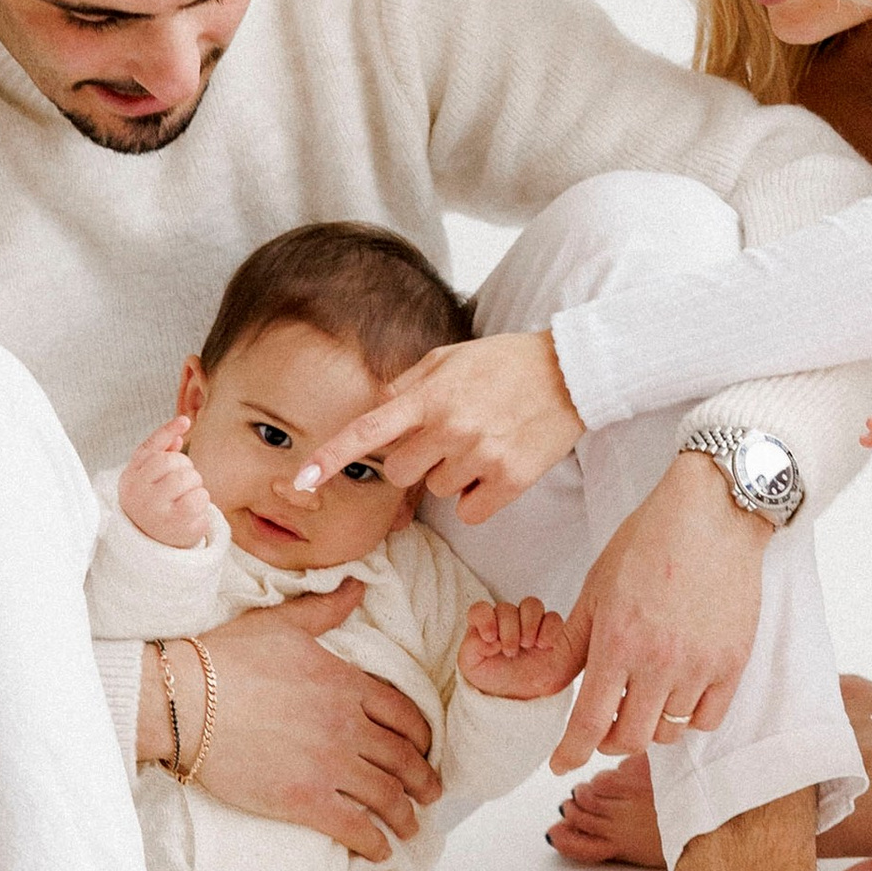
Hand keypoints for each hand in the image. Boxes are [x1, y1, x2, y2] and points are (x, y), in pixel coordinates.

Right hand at [118, 416, 219, 550]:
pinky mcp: (178, 527)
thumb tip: (179, 430)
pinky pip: (202, 499)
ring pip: (192, 479)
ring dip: (196, 486)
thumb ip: (159, 453)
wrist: (151, 544)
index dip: (169, 431)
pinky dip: (203, 503)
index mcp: (130, 479)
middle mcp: (139, 496)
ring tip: (185, 498)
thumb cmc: (152, 503)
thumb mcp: (146, 477)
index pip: (151, 449)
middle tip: (181, 484)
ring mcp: (157, 513)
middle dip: (186, 468)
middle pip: (176, 463)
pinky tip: (191, 512)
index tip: (186, 421)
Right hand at [143, 590, 443, 855]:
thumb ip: (327, 609)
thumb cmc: (227, 658)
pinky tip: (381, 850)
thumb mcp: (283, 623)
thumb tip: (359, 586)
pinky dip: (374, 842)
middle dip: (423, 779)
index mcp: (346, 683)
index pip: (404, 714)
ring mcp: (330, 764)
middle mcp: (347, 724)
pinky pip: (355, 826)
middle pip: (403, 758)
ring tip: (411, 826)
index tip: (426, 750)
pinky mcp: (305, 799)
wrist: (186, 700)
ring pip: (386, 795)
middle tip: (431, 794)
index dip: (422, 737)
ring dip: (405, 815)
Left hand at [290, 329, 583, 523]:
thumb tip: (375, 412)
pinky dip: (479, 497)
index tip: (302, 479)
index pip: (369, 431)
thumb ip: (407, 387)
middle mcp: (451, 427)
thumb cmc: (504, 363)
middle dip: (415, 461)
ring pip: (439, 491)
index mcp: (430, 396)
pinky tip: (496, 466)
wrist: (570, 373)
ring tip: (483, 441)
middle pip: (400, 474)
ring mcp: (481, 455)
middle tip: (447, 437)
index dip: (331, 457)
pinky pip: (471, 511)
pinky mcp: (511, 479)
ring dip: (453, 474)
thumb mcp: (449, 359)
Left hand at [457, 596, 585, 701]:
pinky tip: (544, 646)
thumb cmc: (495, 681)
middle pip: (507, 608)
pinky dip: (549, 629)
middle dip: (508, 629)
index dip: (485, 618)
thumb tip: (488, 637)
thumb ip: (472, 647)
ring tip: (528, 645)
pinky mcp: (549, 631)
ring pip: (531, 605)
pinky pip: (553, 617)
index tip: (490, 638)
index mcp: (485, 627)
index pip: (480, 609)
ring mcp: (529, 624)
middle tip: (510, 652)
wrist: (521, 699)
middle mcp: (506, 622)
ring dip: (529, 623)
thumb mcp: (472, 668)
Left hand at [547, 453, 770, 772]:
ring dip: (650, 725)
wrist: (712, 514)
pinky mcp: (733, 662)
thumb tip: (539, 687)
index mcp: (617, 642)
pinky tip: (679, 693)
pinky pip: (707, 718)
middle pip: (630, 737)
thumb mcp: (595, 590)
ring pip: (668, 732)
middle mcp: (659, 661)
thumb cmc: (649, 542)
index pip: (590, 722)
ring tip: (645, 697)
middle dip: (610, 739)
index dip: (572, 752)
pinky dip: (688, 717)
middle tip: (606, 722)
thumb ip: (568, 647)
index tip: (562, 764)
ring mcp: (700, 665)